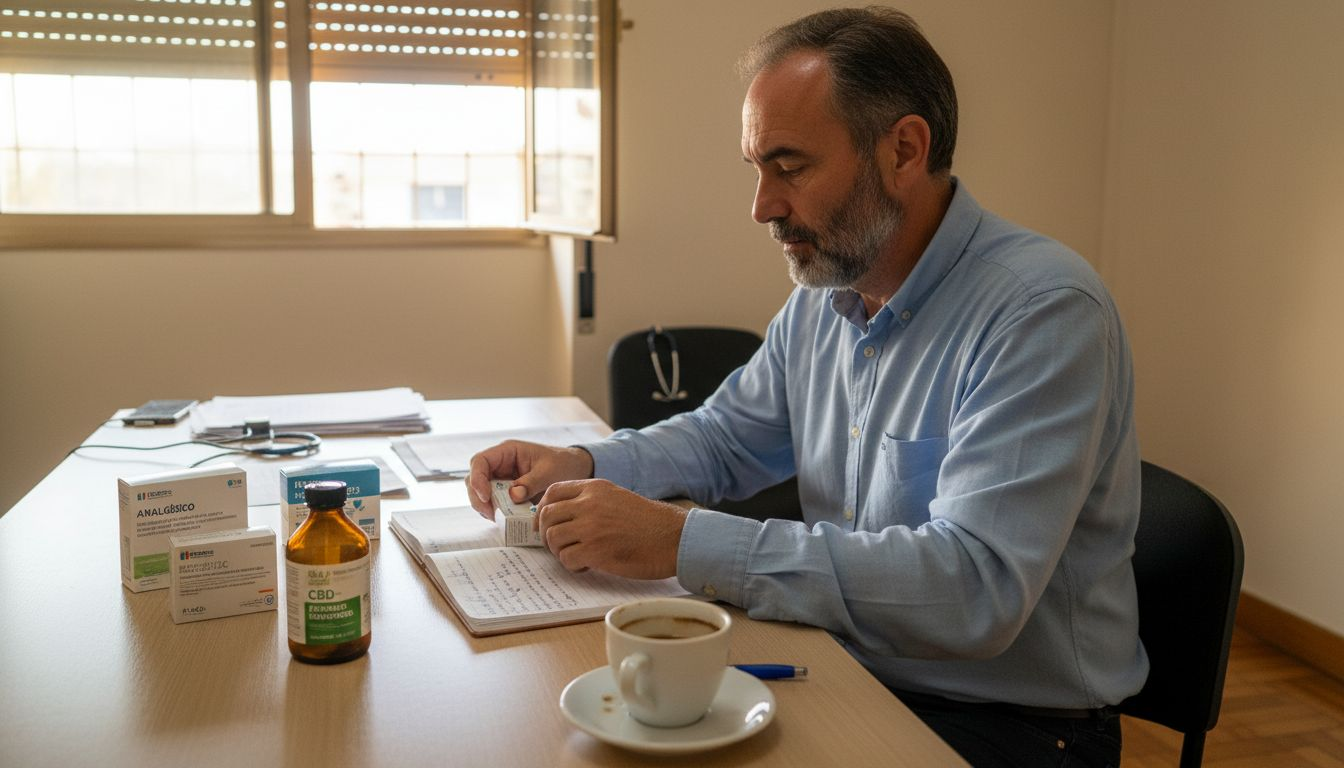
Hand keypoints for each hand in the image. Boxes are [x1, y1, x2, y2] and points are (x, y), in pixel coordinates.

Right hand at [465, 440, 593, 519]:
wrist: (575, 470)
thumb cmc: (562, 464)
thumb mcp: (549, 472)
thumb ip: (531, 483)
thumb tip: (513, 496)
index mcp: (507, 451)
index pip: (480, 462)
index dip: (477, 479)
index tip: (485, 497)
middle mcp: (500, 464)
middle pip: (475, 480)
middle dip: (478, 498)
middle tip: (491, 514)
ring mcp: (502, 479)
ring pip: (481, 493)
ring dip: (486, 507)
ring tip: (499, 519)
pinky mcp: (506, 493)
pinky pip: (494, 503)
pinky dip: (496, 512)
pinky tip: (505, 520)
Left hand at [536, 479, 686, 579]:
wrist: (672, 538)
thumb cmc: (647, 522)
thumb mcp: (616, 498)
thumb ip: (589, 501)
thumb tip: (559, 515)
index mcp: (594, 488)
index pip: (552, 492)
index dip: (543, 509)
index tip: (545, 523)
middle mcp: (589, 504)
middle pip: (547, 515)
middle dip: (546, 533)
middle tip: (558, 545)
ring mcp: (591, 527)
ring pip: (553, 538)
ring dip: (559, 551)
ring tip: (577, 556)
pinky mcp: (595, 551)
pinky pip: (566, 559)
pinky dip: (572, 565)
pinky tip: (587, 565)